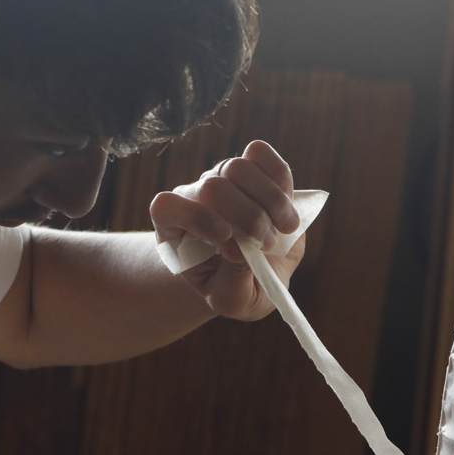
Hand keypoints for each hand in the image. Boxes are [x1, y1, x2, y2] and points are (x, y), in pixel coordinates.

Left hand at [150, 140, 302, 320]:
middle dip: (248, 217)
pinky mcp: (250, 166)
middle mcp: (194, 197)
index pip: (166, 207)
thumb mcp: (232, 300)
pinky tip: (287, 208)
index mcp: (175, 229)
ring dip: (270, 201)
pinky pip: (261, 154)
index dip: (196, 218)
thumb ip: (233, 281)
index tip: (226, 239)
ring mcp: (222, 177)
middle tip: (267, 244)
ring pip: (238, 167)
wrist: (254, 272)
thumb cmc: (234, 288)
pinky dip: (280, 180)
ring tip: (284, 229)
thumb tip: (239, 250)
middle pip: (212, 186)